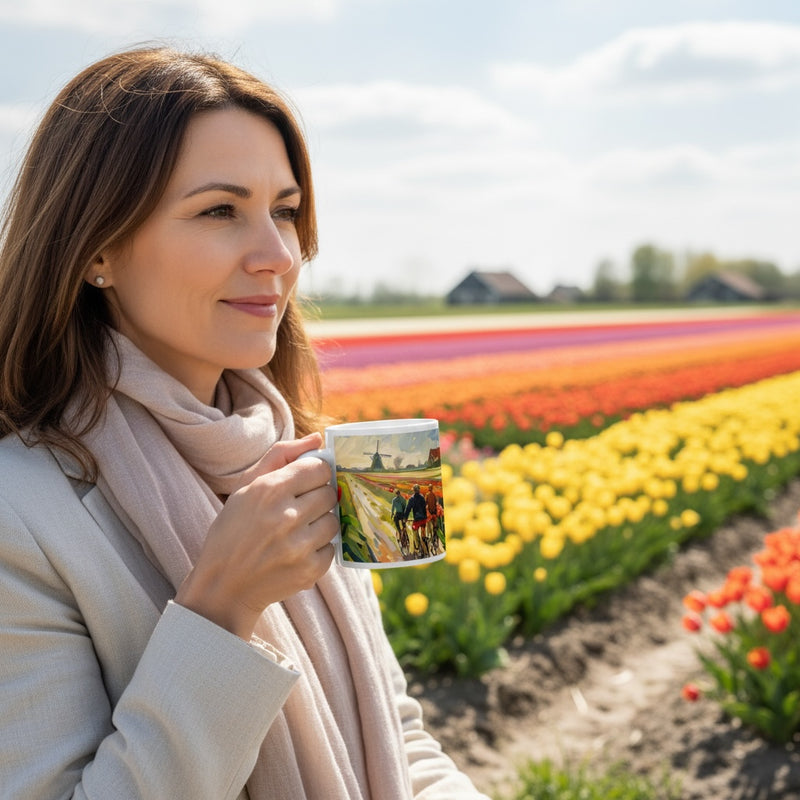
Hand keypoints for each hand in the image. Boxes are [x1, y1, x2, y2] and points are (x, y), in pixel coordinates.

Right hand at [175, 432, 338, 638]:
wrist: (223, 587)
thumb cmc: (233, 531)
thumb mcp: (245, 487)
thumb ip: (281, 456)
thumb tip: (317, 439)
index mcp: (268, 490)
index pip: (319, 468)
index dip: (315, 474)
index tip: (306, 482)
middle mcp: (286, 516)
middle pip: (329, 493)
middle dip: (318, 497)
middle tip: (300, 508)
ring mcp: (299, 546)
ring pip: (333, 520)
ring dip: (320, 523)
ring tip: (298, 530)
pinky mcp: (309, 570)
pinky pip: (331, 547)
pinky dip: (318, 548)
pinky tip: (297, 551)